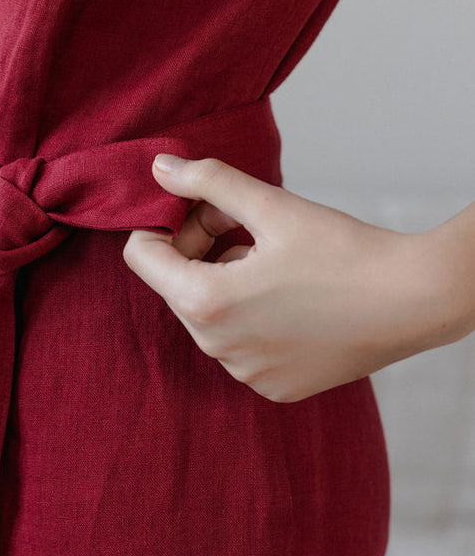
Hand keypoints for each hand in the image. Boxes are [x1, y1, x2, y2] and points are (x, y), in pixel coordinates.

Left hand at [122, 154, 452, 403]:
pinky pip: (240, 347)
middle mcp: (216, 348)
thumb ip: (207, 183)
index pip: (141, 256)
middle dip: (201, 251)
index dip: (167, 224)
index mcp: (205, 302)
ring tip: (279, 265)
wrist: (413, 300)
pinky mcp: (274, 388)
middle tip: (251, 228)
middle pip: (176, 286)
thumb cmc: (344, 250)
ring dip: (228, 284)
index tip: (207, 210)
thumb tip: (159, 168)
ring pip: (209, 317)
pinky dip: (254, 320)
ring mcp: (245, 374)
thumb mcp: (271, 206)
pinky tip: (296, 301)